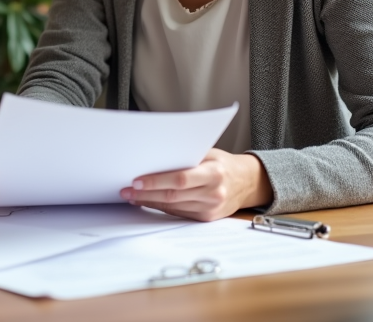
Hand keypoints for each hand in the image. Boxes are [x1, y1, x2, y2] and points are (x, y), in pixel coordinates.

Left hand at [119, 149, 271, 221]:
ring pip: (173, 207)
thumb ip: (185, 156)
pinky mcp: (206, 218)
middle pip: (173, 196)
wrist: (246, 183)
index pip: (180, 179)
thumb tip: (154, 158)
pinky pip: (178, 213)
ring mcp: (210, 209)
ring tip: (131, 196)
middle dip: (146, 194)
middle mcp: (213, 193)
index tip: (136, 181)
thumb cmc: (222, 164)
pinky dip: (160, 207)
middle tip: (126, 190)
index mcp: (214, 173)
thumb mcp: (209, 153)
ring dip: (149, 202)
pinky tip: (147, 202)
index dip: (156, 181)